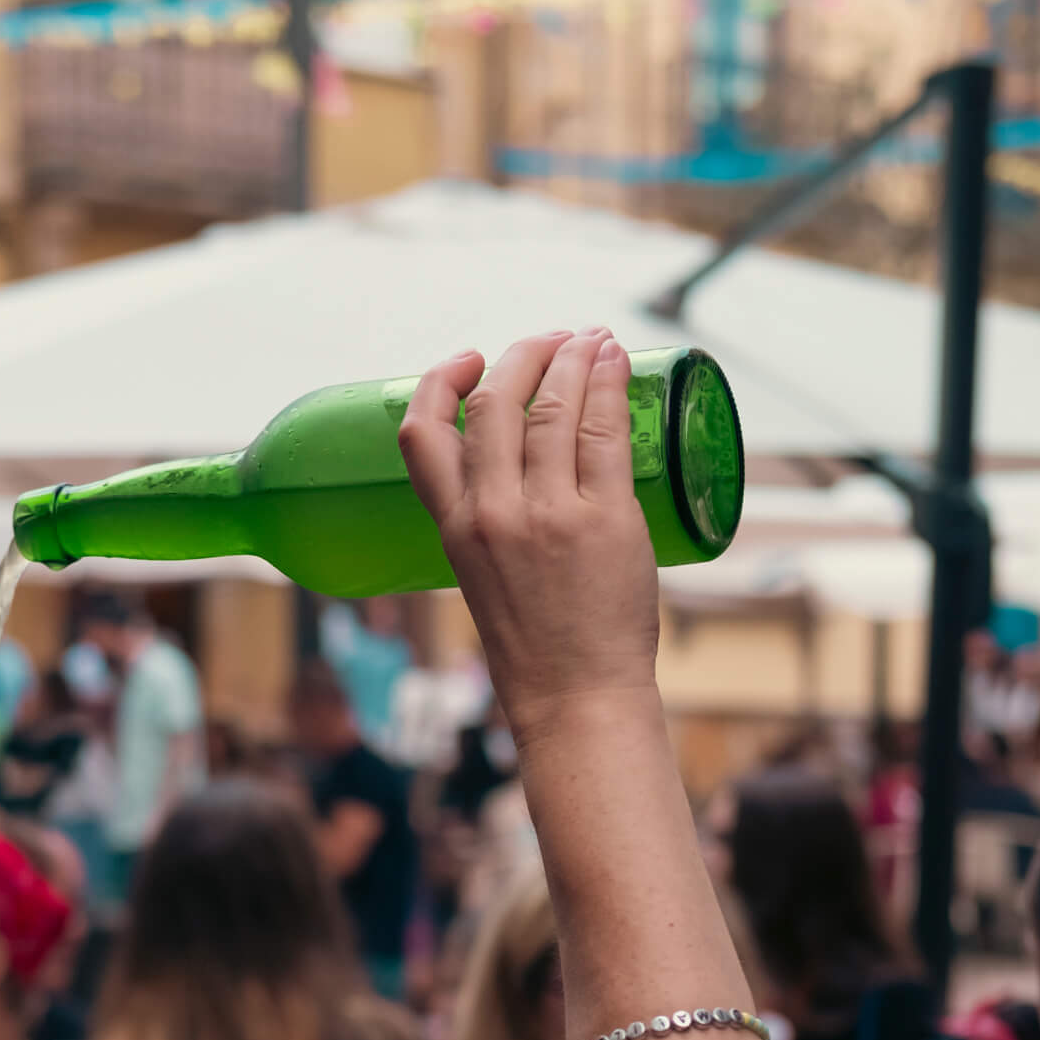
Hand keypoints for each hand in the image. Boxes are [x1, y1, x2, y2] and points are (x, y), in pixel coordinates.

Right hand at [397, 331, 659, 746]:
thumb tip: (524, 461)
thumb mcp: (482, 578)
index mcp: (455, 529)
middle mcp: (494, 515)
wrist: (575, 699)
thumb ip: (490, 521)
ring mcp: (549, 515)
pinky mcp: (605, 520)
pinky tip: (617, 365)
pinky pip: (605, 431)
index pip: (423, 432)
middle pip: (497, 401)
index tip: (472, 361)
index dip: (442, 381)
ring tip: (592, 341)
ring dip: (575, 358)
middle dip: (525, 355)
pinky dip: (610, 385)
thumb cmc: (535, 647)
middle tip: (551, 342)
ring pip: (554, 405)